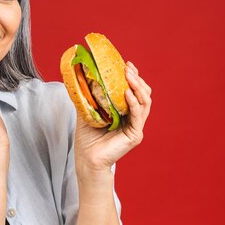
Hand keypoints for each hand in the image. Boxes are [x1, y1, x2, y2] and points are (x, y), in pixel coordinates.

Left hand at [74, 61, 151, 176]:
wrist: (86, 159)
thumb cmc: (87, 139)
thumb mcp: (87, 112)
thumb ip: (89, 97)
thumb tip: (80, 77)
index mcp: (125, 113)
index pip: (134, 91)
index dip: (133, 77)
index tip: (126, 64)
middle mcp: (133, 119)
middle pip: (143, 94)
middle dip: (137, 78)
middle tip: (127, 67)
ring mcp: (136, 127)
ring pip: (145, 102)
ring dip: (137, 87)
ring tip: (128, 76)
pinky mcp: (134, 135)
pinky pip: (138, 115)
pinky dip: (134, 103)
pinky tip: (127, 93)